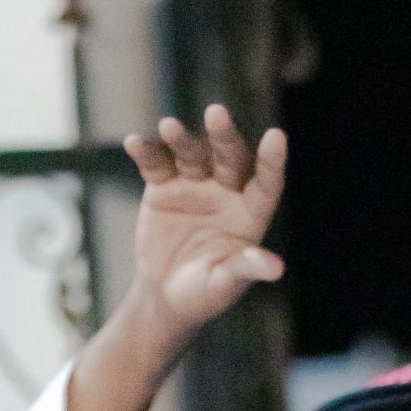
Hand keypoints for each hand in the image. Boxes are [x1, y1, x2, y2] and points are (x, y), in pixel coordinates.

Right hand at [121, 105, 287, 340]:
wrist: (163, 297)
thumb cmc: (203, 295)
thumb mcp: (223, 286)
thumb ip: (245, 269)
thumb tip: (276, 268)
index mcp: (250, 212)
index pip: (266, 182)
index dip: (271, 161)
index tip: (276, 137)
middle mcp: (226, 190)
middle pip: (229, 156)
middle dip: (223, 135)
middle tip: (216, 113)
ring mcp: (195, 183)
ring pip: (192, 153)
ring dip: (181, 138)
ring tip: (168, 126)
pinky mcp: (163, 185)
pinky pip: (156, 163)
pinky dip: (146, 152)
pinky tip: (134, 142)